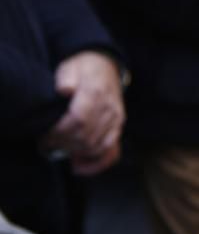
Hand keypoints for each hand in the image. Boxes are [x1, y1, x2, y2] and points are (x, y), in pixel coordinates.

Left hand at [43, 51, 124, 171]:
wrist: (106, 66)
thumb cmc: (83, 68)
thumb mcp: (70, 67)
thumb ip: (66, 77)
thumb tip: (65, 90)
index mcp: (96, 92)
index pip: (79, 120)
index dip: (60, 132)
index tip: (45, 137)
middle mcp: (109, 108)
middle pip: (86, 136)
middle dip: (63, 145)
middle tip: (46, 145)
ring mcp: (116, 119)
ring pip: (97, 146)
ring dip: (75, 153)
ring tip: (59, 150)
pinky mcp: (118, 127)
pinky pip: (112, 151)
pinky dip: (96, 164)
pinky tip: (79, 166)